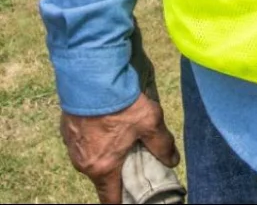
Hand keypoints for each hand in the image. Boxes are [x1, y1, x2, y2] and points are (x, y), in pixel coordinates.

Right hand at [61, 93, 179, 203]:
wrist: (92, 79)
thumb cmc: (121, 104)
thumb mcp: (150, 121)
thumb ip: (162, 144)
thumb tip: (173, 160)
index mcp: (102, 168)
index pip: (110, 198)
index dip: (122, 201)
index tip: (130, 200)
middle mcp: (83, 162)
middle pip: (102, 175)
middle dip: (116, 172)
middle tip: (132, 161)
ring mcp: (72, 146)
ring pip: (92, 157)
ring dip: (104, 152)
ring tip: (120, 139)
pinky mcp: (67, 130)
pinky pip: (83, 140)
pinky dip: (94, 137)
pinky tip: (106, 122)